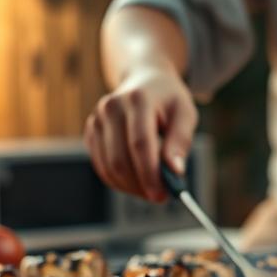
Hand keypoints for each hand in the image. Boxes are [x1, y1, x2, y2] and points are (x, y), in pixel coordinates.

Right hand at [84, 63, 196, 202]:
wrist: (144, 80)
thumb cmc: (168, 99)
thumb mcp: (185, 114)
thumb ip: (180, 141)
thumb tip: (174, 171)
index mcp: (136, 99)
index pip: (140, 144)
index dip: (150, 174)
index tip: (162, 195)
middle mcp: (111, 107)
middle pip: (120, 160)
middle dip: (141, 185)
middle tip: (161, 196)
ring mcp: (97, 120)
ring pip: (109, 168)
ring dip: (131, 187)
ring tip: (151, 188)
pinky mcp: (91, 133)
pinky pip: (102, 167)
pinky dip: (120, 182)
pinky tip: (137, 181)